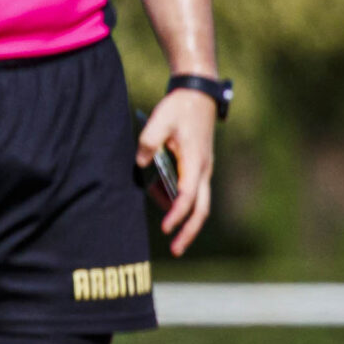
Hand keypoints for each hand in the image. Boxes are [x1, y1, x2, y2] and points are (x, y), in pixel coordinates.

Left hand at [139, 88, 217, 256]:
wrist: (198, 94)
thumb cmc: (180, 107)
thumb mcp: (160, 120)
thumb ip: (149, 141)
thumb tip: (141, 163)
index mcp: (195, 162)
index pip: (188, 196)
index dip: (177, 214)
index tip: (165, 228)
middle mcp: (203, 170)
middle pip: (201, 209)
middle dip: (189, 232)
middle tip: (175, 250)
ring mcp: (203, 169)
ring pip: (199, 203)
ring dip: (183, 218)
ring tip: (164, 227)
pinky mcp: (198, 167)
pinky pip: (191, 191)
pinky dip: (177, 201)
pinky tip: (159, 198)